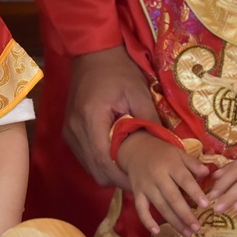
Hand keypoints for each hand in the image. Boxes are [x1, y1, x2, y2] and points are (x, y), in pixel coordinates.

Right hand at [65, 47, 159, 188]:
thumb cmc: (117, 70)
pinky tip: (118, 158)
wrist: (92, 54)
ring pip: (90, 167)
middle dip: (119, 179)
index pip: (104, 160)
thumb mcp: (138, 92)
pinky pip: (86, 158)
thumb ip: (150, 120)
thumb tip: (167, 146)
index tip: (142, 182)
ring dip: (110, 173)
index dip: (123, 176)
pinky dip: (101, 164)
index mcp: (91, 118)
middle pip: (96, 169)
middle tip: (141, 180)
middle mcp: (75, 129)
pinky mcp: (69, 132)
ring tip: (131, 170)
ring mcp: (69, 132)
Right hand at [118, 131, 210, 236]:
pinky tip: (156, 232)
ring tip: (187, 233)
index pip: (185, 180)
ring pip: (160, 206)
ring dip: (174, 221)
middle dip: (185, 214)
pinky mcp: (137, 193)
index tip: (206, 205)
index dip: (195, 193)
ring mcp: (146, 186)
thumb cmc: (162, 153)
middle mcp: (158, 176)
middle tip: (197, 227)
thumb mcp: (178, 153)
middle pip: (172, 198)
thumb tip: (207, 173)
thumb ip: (193, 163)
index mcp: (171, 165)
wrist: (136, 150)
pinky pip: (141, 209)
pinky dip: (147, 221)